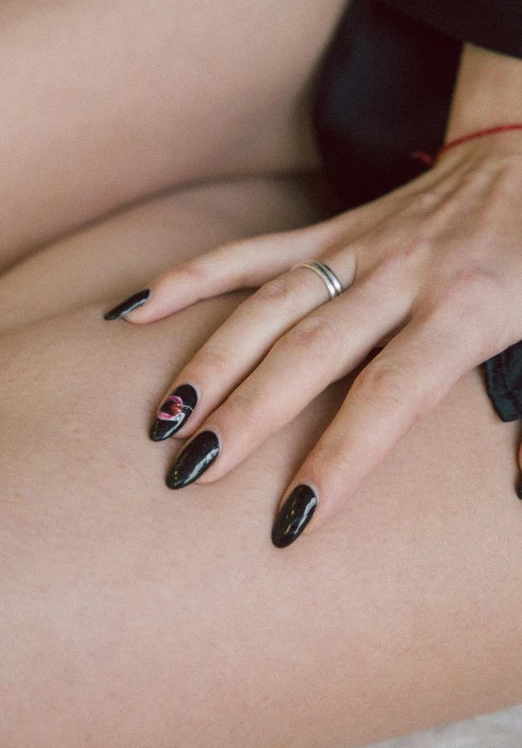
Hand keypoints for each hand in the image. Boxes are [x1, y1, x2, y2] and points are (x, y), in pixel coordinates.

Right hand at [105, 139, 521, 546]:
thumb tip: (520, 489)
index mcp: (466, 311)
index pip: (389, 397)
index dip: (338, 458)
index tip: (292, 517)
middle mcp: (401, 278)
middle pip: (309, 353)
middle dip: (247, 416)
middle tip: (191, 472)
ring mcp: (357, 248)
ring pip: (269, 305)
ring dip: (211, 361)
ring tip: (165, 418)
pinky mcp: (332, 229)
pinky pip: (253, 252)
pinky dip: (193, 278)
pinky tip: (141, 310)